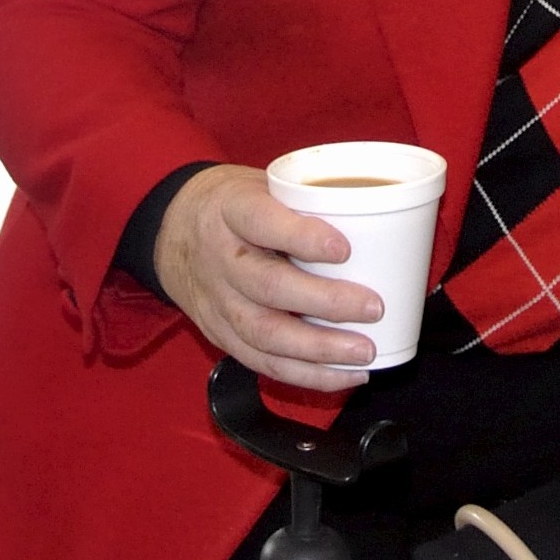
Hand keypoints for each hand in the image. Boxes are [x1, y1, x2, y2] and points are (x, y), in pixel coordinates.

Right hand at [153, 163, 379, 389]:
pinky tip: (342, 376)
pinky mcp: (219, 334)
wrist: (172, 230)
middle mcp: (221, 259)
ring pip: (264, 333)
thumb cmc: (237, 204)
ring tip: (363, 351)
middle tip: (372, 307)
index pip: (263, 222)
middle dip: (325, 302)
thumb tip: (387, 214)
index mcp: (233, 210)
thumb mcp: (264, 183)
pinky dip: (304, 375)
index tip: (344, 248)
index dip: (302, 237)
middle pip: (268, 286)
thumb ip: (308, 200)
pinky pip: (260, 361)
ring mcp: (218, 301)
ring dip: (319, 349)